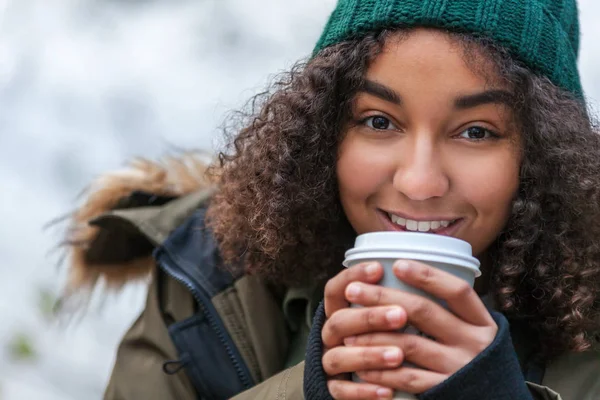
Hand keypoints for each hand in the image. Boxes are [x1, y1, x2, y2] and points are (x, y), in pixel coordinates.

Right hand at [321, 262, 407, 399]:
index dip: (353, 277)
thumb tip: (416, 273)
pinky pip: (341, 392)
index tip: (379, 268)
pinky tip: (387, 391)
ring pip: (338, 357)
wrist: (352, 380)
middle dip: (369, 317)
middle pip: (338, 321)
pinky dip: (364, 391)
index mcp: (338, 313)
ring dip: (369, 355)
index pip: (336, 289)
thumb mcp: (378, 318)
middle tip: (400, 315)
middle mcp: (330, 337)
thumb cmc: (376, 340)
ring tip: (398, 355)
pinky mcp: (331, 390)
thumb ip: (388, 301)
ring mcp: (329, 363)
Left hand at [346, 260, 497, 394]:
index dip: (427, 275)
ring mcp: (460, 368)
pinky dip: (383, 372)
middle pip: (424, 311)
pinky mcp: (446, 390)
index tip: (397, 264)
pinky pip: (409, 378)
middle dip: (383, 297)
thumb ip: (451, 312)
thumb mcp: (474, 333)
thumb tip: (407, 278)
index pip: (457, 291)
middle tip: (353, 290)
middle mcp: (474, 343)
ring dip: (374, 336)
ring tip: (349, 333)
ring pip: (410, 343)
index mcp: (482, 322)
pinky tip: (363, 367)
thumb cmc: (474, 360)